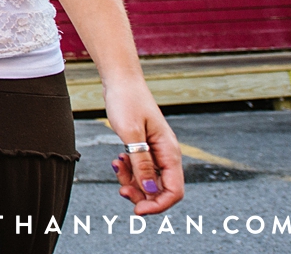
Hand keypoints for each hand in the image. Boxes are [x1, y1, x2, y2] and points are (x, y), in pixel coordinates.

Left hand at [104, 80, 183, 213]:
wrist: (120, 80)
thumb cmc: (126, 101)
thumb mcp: (131, 135)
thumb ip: (141, 164)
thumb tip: (150, 192)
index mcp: (169, 152)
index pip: (174, 191)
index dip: (158, 205)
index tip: (137, 210)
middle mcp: (166, 154)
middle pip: (161, 189)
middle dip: (141, 195)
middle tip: (120, 190)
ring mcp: (156, 150)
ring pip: (148, 180)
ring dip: (132, 181)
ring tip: (117, 166)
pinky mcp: (144, 146)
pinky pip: (140, 168)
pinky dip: (129, 170)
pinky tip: (118, 160)